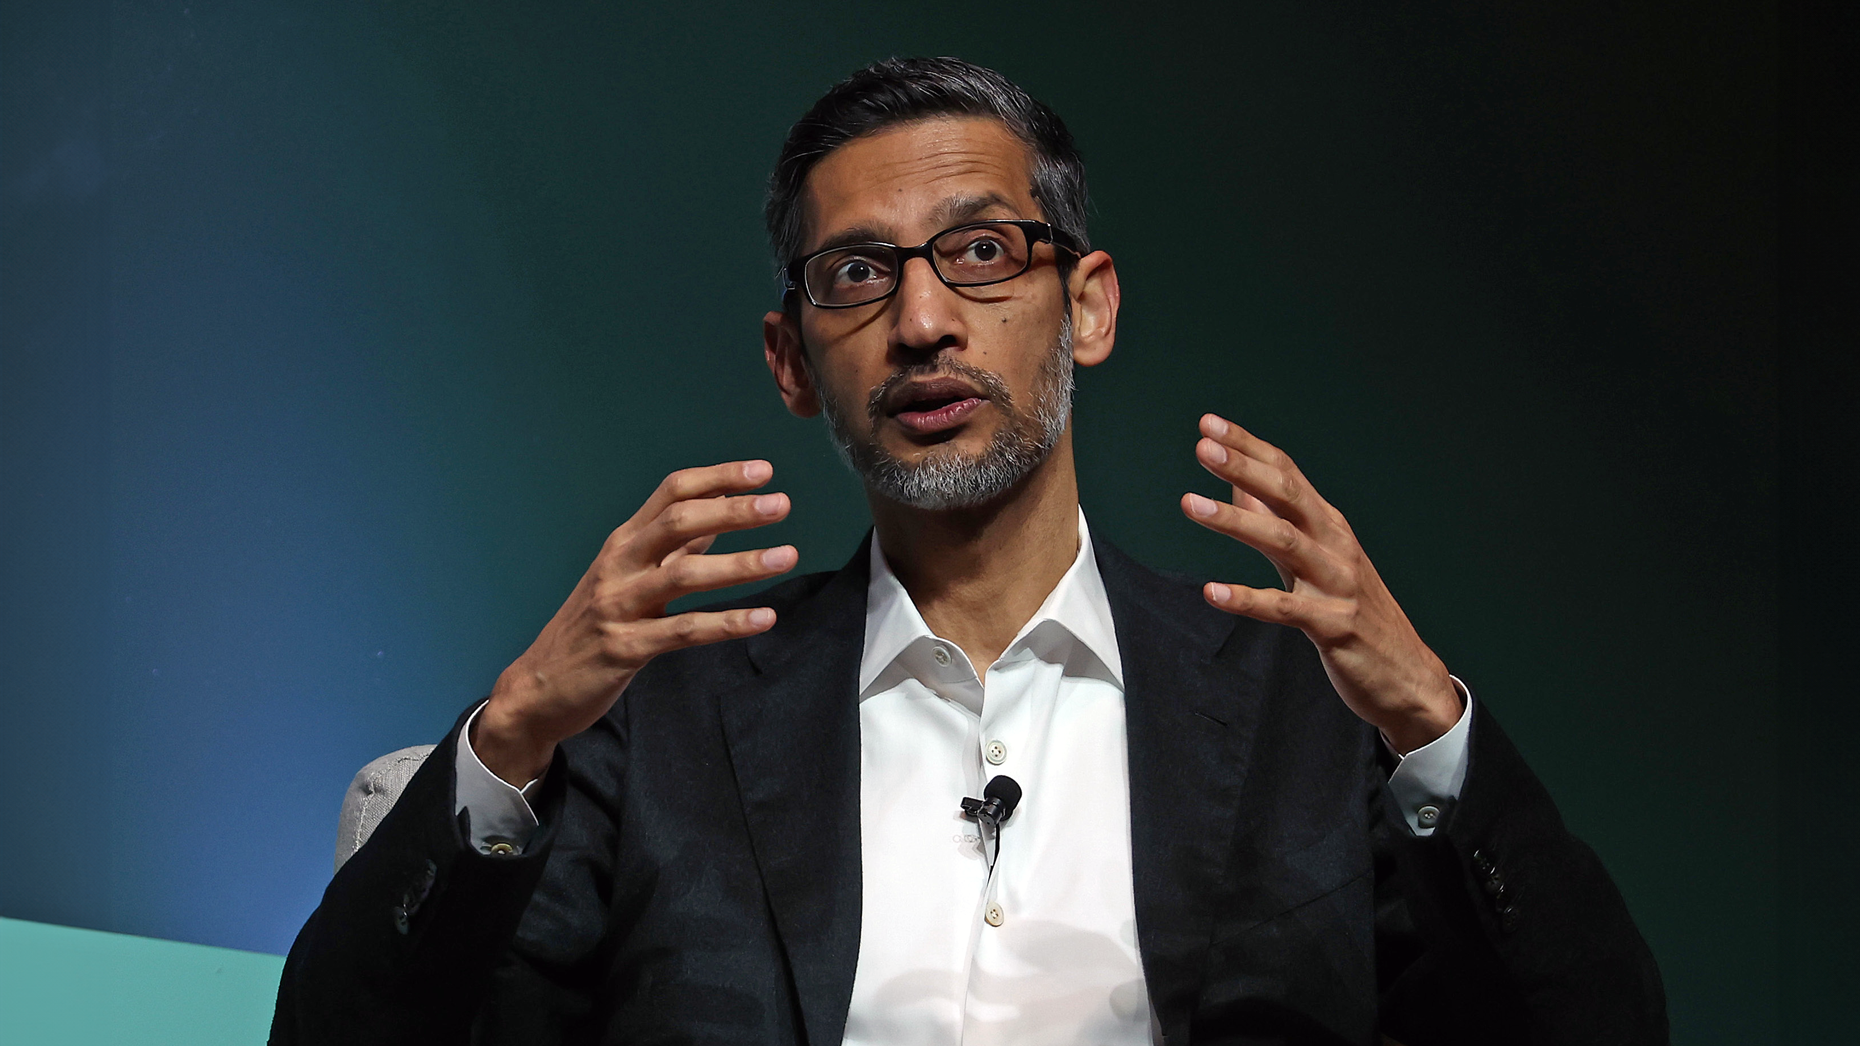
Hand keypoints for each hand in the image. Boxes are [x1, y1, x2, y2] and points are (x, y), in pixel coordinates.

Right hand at [474, 460, 797, 783]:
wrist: (539, 688)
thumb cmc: (593, 627)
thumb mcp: (630, 576)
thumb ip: (675, 546)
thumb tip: (721, 508)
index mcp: (623, 542)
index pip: (671, 493)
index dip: (718, 478)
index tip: (763, 471)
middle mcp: (619, 565)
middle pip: (678, 521)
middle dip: (733, 510)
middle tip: (781, 504)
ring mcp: (619, 605)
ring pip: (684, 575)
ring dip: (740, 564)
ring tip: (787, 556)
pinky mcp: (625, 648)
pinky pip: (684, 631)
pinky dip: (727, 623)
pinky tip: (765, 619)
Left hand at [1179, 415, 1458, 753]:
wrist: (1407, 674)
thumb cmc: (1354, 610)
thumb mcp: (1318, 557)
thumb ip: (1280, 521)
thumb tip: (1241, 481)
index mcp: (1329, 525)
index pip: (1286, 473)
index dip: (1248, 447)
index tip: (1209, 425)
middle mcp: (1336, 545)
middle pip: (1286, 495)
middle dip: (1243, 467)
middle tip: (1203, 446)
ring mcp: (1337, 583)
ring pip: (1283, 542)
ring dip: (1235, 520)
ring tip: (1190, 503)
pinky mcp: (1333, 625)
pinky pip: (1285, 608)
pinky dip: (1248, 599)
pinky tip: (1213, 592)